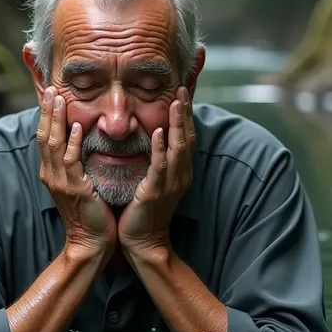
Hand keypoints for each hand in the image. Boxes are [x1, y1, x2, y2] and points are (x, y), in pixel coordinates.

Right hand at [38, 87, 116, 256]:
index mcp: (51, 172)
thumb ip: (77, 163)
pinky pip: (70, 161)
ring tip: (59, 99)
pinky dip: (72, 142)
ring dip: (56, 120)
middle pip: (44, 136)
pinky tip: (76, 127)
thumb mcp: (80, 183)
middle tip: (50, 88)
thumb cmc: (90, 213)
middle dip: (47, 111)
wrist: (91, 242)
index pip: (45, 137)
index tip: (51, 94)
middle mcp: (51, 174)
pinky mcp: (74, 189)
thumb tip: (82, 140)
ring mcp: (60, 181)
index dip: (47, 115)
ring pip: (53, 144)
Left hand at [118, 86, 194, 255]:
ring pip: (178, 148)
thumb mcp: (155, 182)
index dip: (186, 114)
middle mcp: (180, 175)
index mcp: (180, 171)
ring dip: (177, 124)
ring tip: (177, 102)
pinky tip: (159, 132)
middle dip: (186, 112)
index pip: (186, 137)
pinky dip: (161, 148)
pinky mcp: (155, 192)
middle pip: (187, 137)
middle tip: (183, 88)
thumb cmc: (145, 212)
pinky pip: (160, 167)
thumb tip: (152, 138)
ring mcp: (170, 184)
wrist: (144, 243)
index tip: (183, 92)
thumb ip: (157, 161)